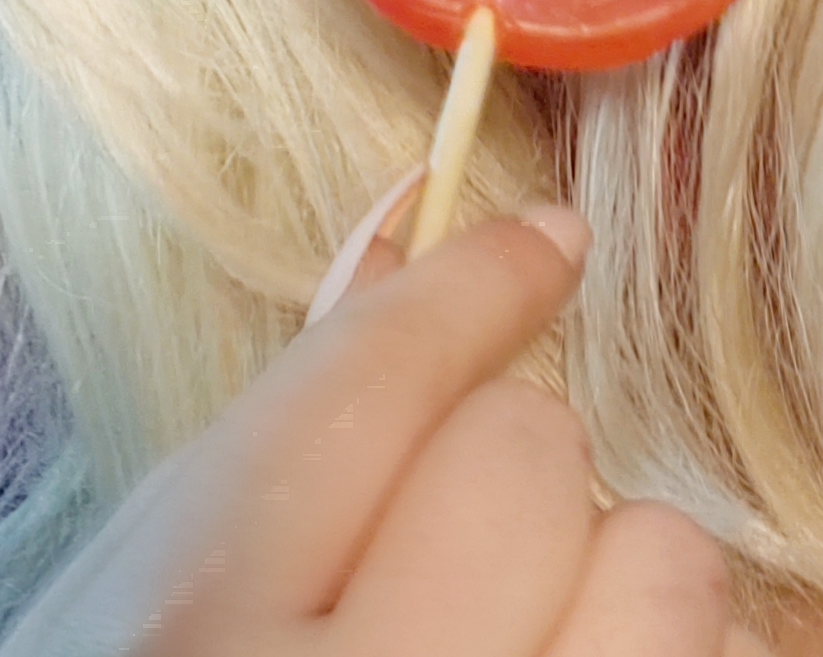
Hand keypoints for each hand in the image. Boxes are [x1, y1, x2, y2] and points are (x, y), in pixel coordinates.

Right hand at [0, 203, 771, 655]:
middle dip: (506, 474)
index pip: (373, 380)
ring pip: (665, 562)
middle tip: (452, 552)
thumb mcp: (157, 600)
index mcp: (185, 639)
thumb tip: (424, 210)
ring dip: (616, 581)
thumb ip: (291, 420)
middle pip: (527, 452)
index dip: (473, 286)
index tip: (544, 244)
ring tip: (528, 651)